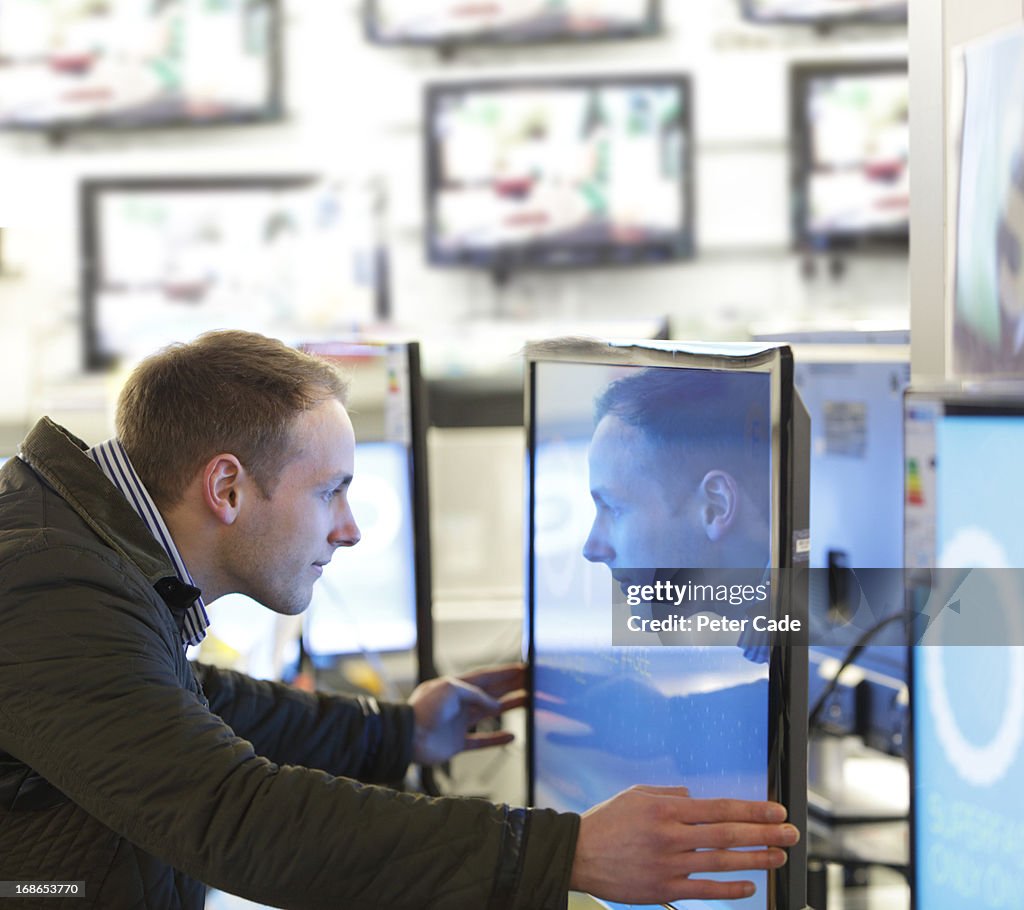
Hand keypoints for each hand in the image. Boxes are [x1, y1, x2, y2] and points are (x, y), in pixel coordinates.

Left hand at [408, 663, 526, 765]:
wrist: (407, 737)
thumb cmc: (424, 709)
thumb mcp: (451, 689)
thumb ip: (475, 694)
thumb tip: (493, 703)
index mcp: (456, 686)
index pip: (485, 677)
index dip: (504, 673)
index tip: (523, 669)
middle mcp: (458, 703)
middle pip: (491, 692)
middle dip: (511, 686)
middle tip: (531, 683)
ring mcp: (458, 723)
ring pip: (489, 713)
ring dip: (508, 707)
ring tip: (528, 702)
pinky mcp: (457, 743)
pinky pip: (481, 741)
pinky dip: (496, 739)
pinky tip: (511, 737)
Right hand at [571, 785, 798, 903]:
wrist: (577, 854)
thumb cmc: (605, 822)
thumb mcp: (635, 795)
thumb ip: (668, 793)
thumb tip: (694, 797)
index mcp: (666, 808)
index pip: (719, 808)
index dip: (751, 810)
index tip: (776, 811)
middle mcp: (672, 835)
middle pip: (728, 834)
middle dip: (764, 833)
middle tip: (791, 833)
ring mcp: (669, 865)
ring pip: (722, 862)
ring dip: (756, 859)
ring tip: (779, 856)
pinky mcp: (664, 890)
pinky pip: (704, 890)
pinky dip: (730, 889)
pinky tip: (749, 886)